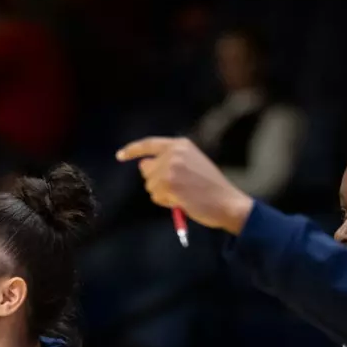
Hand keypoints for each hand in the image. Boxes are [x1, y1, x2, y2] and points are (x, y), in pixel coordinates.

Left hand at [116, 137, 254, 234]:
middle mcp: (174, 152)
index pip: (149, 144)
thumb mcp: (191, 166)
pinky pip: (155, 196)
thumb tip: (143, 166)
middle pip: (146, 170)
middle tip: (178, 189)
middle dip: (156, 182)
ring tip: (184, 195)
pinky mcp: (169, 184)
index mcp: (181, 145)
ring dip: (162, 195)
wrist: (227, 202)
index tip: (120, 156)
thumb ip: (168, 162)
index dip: (133, 150)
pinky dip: (165, 202)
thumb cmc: (210, 188)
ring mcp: (170, 167)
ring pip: (150, 185)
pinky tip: (182, 201)